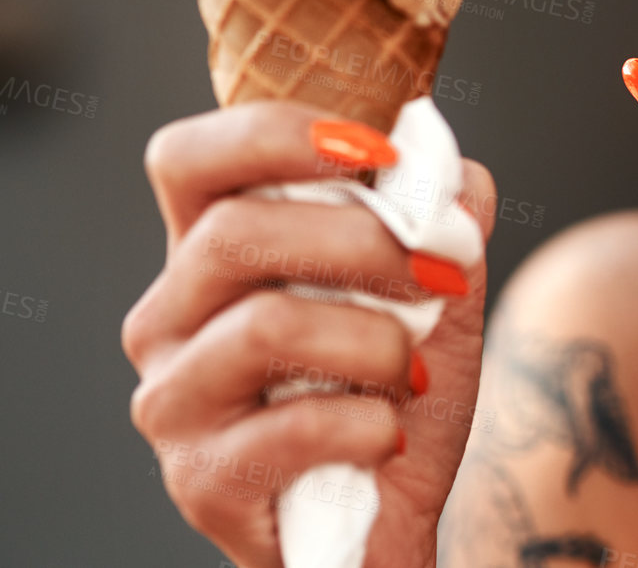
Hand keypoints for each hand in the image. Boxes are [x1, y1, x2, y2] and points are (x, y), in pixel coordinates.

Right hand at [123, 101, 496, 567]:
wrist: (390, 518)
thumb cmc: (395, 392)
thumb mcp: (435, 291)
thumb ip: (444, 219)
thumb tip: (454, 173)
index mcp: (214, 249)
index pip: (189, 157)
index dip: (274, 133)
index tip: (376, 150)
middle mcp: (170, 315)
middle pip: (233, 232)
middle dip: (363, 242)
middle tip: (440, 274)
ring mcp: (174, 398)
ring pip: (266, 325)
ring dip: (374, 339)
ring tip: (415, 369)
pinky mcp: (200, 478)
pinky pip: (291, 426)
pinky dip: (367, 422)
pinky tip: (388, 432)